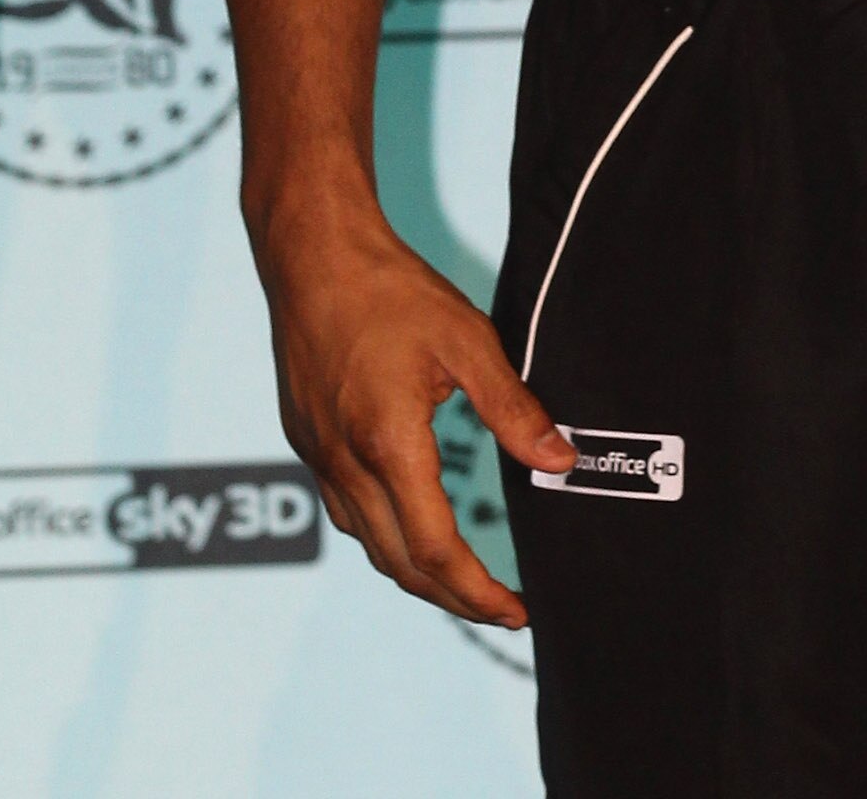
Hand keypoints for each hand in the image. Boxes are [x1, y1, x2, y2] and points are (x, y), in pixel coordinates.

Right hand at [260, 192, 571, 624]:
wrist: (312, 255)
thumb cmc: (391, 290)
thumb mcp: (467, 340)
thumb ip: (513, 407)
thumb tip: (560, 461)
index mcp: (388, 445)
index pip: (435, 549)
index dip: (478, 591)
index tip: (516, 610)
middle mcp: (345, 465)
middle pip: (399, 564)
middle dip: (452, 598)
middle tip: (501, 609)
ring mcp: (318, 457)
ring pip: (368, 543)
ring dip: (416, 573)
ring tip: (463, 580)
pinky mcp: (307, 442)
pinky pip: (346, 512)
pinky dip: (384, 537)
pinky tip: (410, 524)